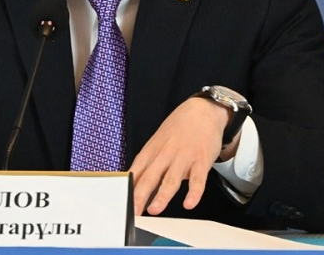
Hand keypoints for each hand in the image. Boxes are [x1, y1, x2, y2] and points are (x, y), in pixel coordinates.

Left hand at [128, 97, 237, 215]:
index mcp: (152, 151)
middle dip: (140, 194)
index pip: (136, 170)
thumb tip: (134, 183)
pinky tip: (189, 203)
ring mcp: (183, 158)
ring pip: (171, 179)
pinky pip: (197, 180)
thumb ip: (148, 163)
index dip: (128, 187)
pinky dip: (194, 192)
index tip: (121, 202)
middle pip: (150, 177)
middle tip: (133, 211)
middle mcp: (165, 155)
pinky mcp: (201, 161)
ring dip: (162, 196)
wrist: (202, 111)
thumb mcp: (157, 142)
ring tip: (154, 210)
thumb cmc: (177, 129)